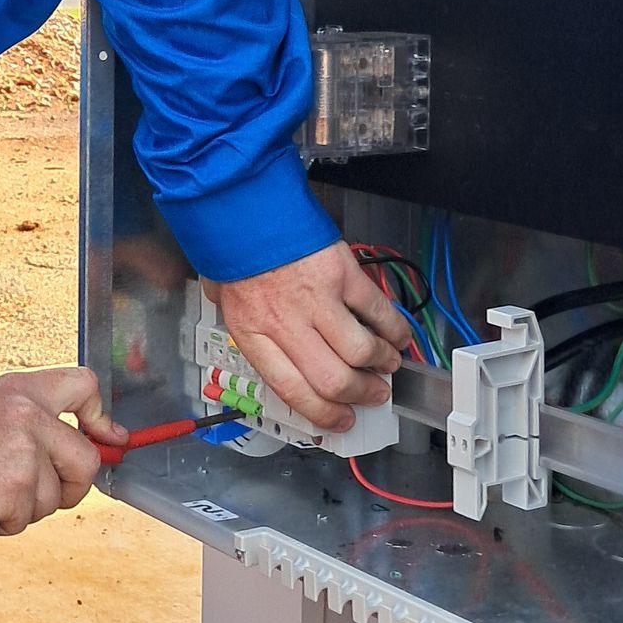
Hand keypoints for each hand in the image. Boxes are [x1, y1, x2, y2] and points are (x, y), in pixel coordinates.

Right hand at [0, 368, 127, 536]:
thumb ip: (31, 423)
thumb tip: (91, 444)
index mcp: (19, 389)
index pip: (83, 385)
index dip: (100, 417)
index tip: (110, 439)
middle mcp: (28, 414)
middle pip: (85, 459)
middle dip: (70, 487)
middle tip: (37, 494)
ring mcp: (25, 451)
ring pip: (55, 497)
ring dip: (24, 507)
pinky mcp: (17, 487)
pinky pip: (26, 518)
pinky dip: (3, 522)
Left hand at [211, 244, 409, 434]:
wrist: (240, 201)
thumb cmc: (231, 249)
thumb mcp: (224, 300)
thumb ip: (250, 328)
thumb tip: (271, 349)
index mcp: (253, 334)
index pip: (293, 391)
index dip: (324, 414)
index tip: (341, 420)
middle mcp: (286, 322)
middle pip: (333, 379)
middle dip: (360, 396)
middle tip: (372, 395)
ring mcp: (317, 298)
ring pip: (361, 351)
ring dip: (382, 364)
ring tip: (388, 365)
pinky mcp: (341, 273)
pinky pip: (377, 311)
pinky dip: (395, 328)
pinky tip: (399, 335)